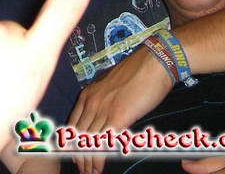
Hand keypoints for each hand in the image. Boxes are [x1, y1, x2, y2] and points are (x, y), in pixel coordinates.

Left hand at [70, 45, 172, 173]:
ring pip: (89, 142)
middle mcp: (91, 102)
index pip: (72, 124)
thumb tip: (103, 116)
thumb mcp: (111, 85)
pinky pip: (104, 142)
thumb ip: (103, 100)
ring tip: (90, 173)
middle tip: (81, 169)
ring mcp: (103, 109)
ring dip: (88, 161)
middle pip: (78, 136)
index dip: (70, 143)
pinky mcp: (118, 116)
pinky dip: (100, 158)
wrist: (154, 61)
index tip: (72, 156)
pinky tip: (99, 168)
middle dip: (78, 156)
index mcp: (87, 94)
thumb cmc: (137, 72)